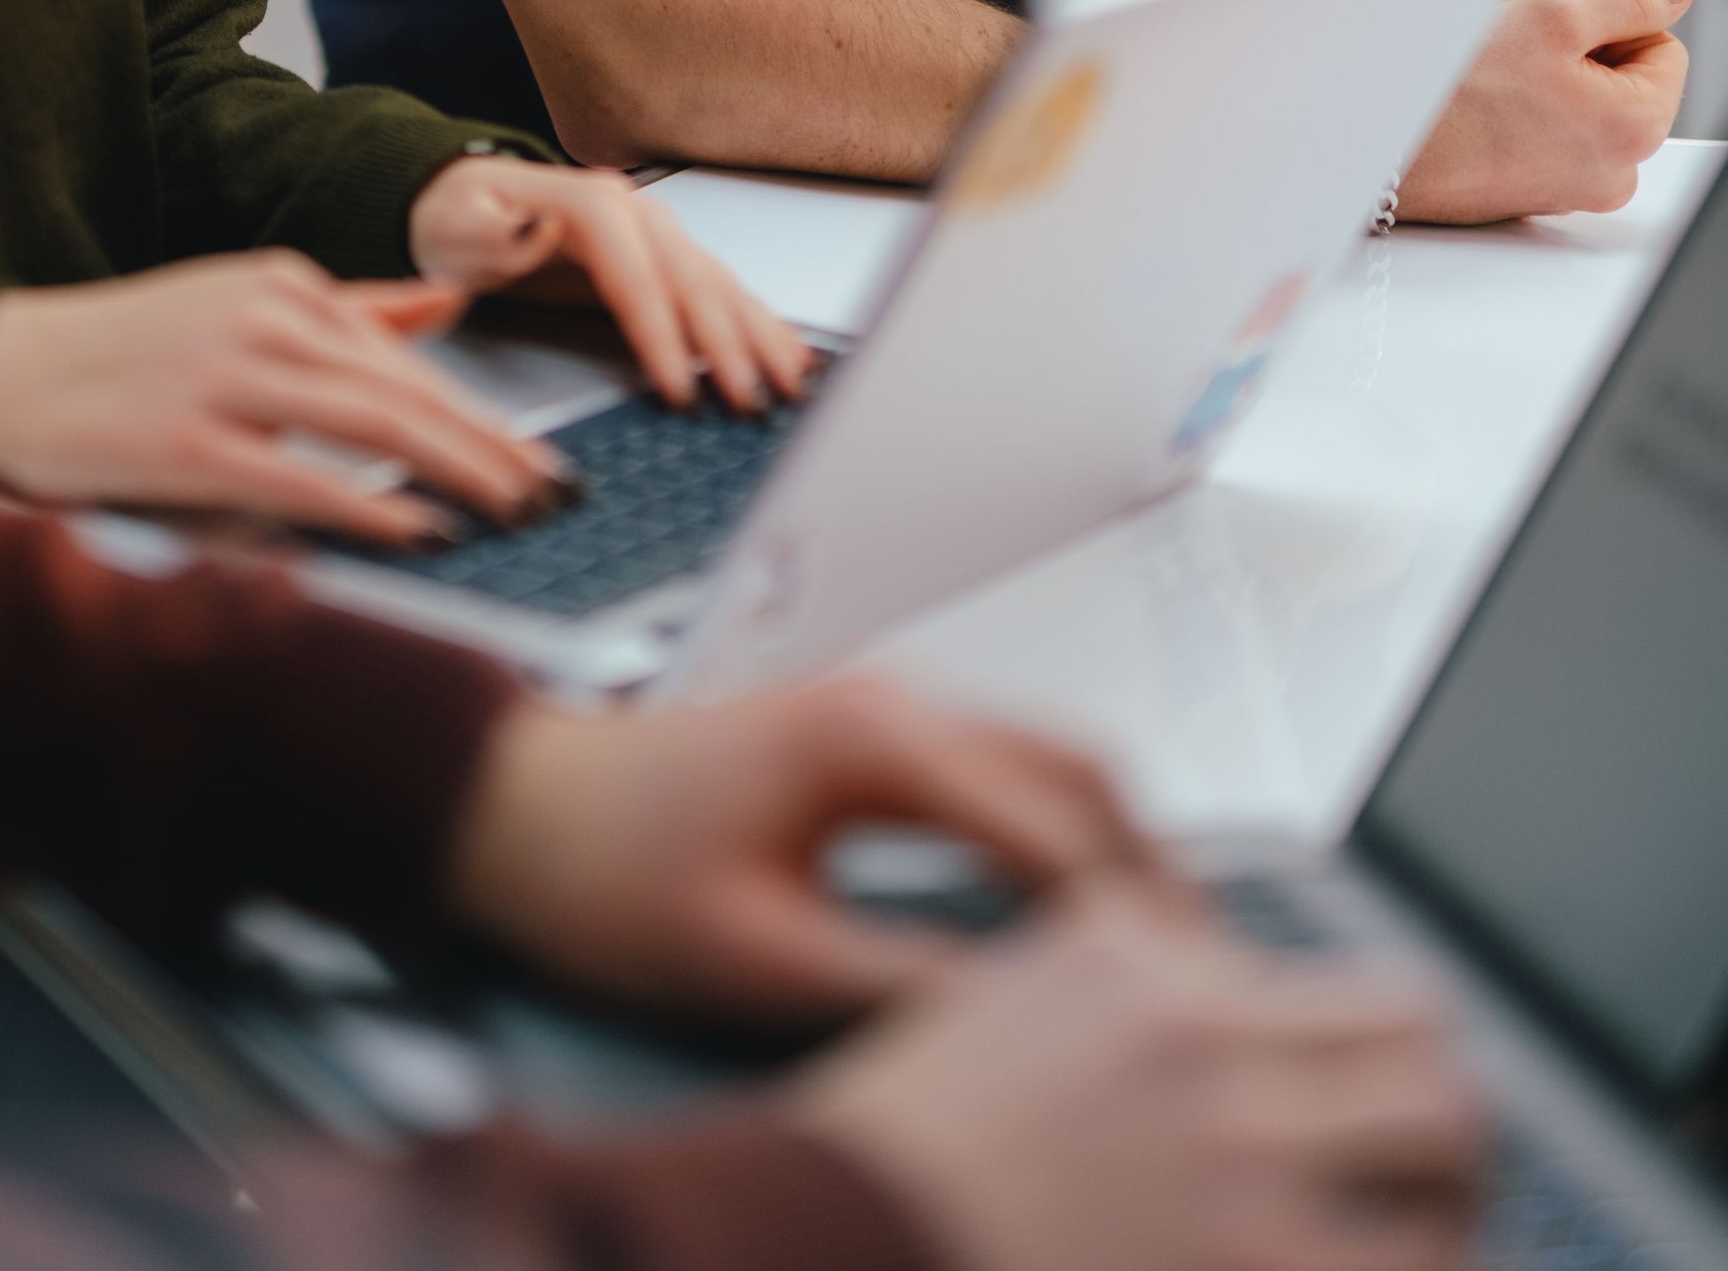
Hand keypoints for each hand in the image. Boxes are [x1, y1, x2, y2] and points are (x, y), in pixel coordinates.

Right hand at [0, 253, 562, 541]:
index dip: (483, 414)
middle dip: (493, 447)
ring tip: (518, 513)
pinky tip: (425, 534)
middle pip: (406, 391)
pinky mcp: (188, 440)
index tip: (542, 460)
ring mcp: (226, 377)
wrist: (1, 372)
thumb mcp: (239, 303)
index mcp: (282, 283)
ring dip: (459, 472)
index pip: (408, 359)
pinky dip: (370, 507)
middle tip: (557, 494)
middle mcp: (264, 320)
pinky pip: (300, 476)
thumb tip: (441, 310)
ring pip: (373, 425)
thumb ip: (347, 309)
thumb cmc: (124, 351)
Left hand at [408, 156, 814, 412]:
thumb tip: (534, 230)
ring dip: (760, 338)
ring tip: (793, 386)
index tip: (678, 389)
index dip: (662, 334)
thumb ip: (492, 234)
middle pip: (693, 282)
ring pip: (722, 287)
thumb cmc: (457, 223)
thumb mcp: (457, 226)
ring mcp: (659, 235)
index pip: (637, 276)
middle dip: (727, 346)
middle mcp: (638, 214)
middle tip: (752, 402)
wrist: (461, 204)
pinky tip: (790, 357)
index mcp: (591, 203)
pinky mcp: (667, 260)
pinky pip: (723, 293)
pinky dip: (759, 326)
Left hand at [444, 678, 1159, 1024]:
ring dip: (1116, 848)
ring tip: (1163, 960)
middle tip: (1214, 983)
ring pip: (1053, 762)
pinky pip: (1006, 769)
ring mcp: (888, 706)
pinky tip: (1077, 914)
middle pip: (1082, 774)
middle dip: (1156, 877)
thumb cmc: (605, 879)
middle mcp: (897, 702)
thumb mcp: (753, 958)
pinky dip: (1064, 832)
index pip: (1058, 830)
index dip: (1137, 922)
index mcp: (873, 743)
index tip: (1193, 1000)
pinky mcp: (872, 732)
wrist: (513, 809)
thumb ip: (898, 984)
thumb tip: (1029, 1025)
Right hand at [796, 884, 1486, 1270]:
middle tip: (1433, 1179)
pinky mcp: (1254, 1265)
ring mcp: (1236, 1153)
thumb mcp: (989, 1029)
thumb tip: (1232, 1040)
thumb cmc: (877, 1171)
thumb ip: (1118, 1017)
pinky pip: (1413, 1264)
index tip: (1377, 1106)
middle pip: (1424, 1037)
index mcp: (1130, 960)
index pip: (1319, 969)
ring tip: (1426, 1245)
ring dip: (1448, 1201)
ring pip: (1451, 1141)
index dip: (1373, 1056)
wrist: (809, 1250)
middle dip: (1446, 1114)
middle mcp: (1199, 1035)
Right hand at [1396, 0, 1693, 224]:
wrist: (1386, 148)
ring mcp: (1579, 192)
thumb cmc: (1461, 89)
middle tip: (1524, 62)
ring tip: (1503, 88)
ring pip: (1590, 107)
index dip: (1610, 29)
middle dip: (1583, 60)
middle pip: (1628, 81)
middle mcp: (1619, 172)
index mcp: (1639, 128)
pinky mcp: (1542, 198)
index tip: (1557, 40)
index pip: (1665, 47)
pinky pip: (1557, 137)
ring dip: (1554, 87)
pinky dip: (1530, 118)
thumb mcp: (1555, 17)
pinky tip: (1491, 113)